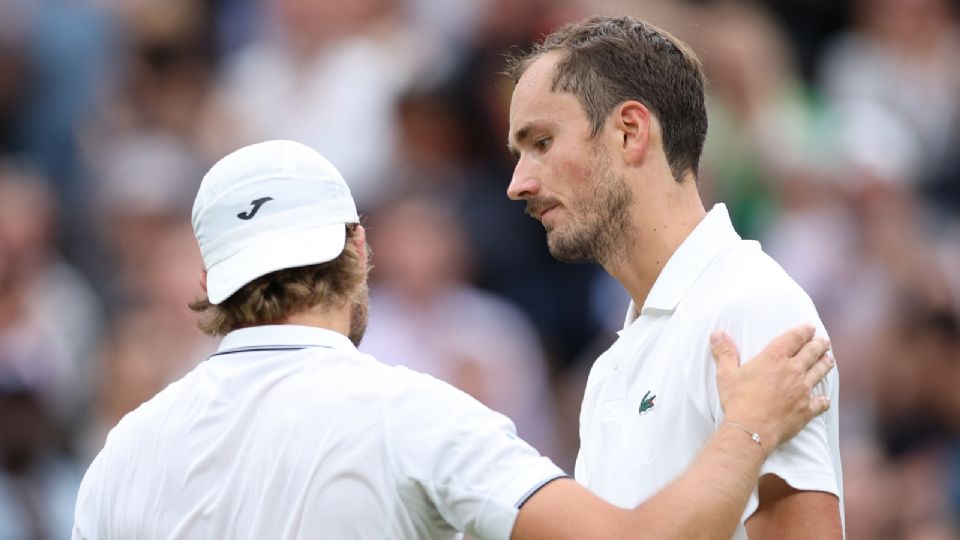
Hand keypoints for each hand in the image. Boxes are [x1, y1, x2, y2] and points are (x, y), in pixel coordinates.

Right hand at [711, 325, 833, 453]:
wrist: (751, 429)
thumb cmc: (737, 400)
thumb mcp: (726, 374)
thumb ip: (724, 352)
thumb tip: (717, 334)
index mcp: (774, 358)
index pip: (795, 338)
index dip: (804, 330)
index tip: (809, 327)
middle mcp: (793, 370)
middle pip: (812, 352)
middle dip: (819, 344)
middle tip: (824, 341)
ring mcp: (803, 390)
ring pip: (820, 372)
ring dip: (825, 364)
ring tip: (829, 359)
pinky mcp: (807, 409)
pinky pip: (820, 402)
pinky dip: (823, 400)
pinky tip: (824, 399)